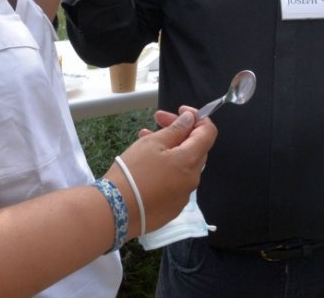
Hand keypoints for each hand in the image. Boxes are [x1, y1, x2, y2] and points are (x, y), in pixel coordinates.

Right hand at [112, 107, 215, 235]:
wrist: (114, 212)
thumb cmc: (133, 172)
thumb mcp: (152, 143)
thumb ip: (176, 129)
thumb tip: (190, 119)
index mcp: (191, 161)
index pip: (209, 133)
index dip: (198, 118)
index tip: (180, 111)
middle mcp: (193, 180)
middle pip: (195, 149)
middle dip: (180, 132)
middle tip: (158, 121)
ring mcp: (183, 197)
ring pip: (183, 165)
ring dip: (170, 150)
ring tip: (145, 139)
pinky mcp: (171, 209)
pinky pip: (175, 182)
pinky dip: (166, 169)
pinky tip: (146, 166)